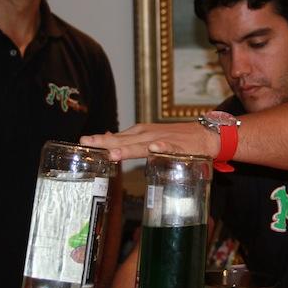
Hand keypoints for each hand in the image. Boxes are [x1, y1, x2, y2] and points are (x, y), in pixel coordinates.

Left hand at [80, 121, 217, 161]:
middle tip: (88, 142)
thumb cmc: (175, 138)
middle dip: (106, 142)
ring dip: (128, 148)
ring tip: (113, 153)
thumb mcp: (149, 137)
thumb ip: (130, 142)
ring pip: (143, 145)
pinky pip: (170, 149)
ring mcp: (163, 140)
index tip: (83, 142)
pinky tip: (154, 150)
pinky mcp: (179, 147)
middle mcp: (148, 135)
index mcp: (140, 134)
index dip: (100, 140)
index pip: (116, 137)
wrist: (204, 135)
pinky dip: (162, 149)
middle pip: (124, 140)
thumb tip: (109, 142)